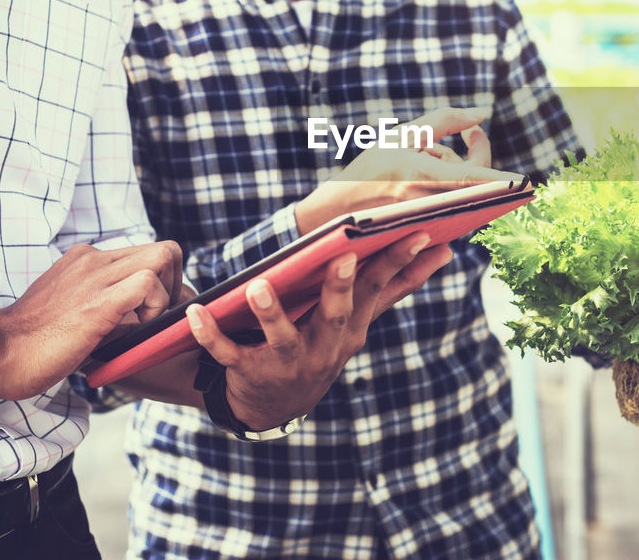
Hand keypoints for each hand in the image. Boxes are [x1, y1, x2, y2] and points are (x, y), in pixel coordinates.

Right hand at [0, 241, 182, 399]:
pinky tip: (136, 330)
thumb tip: (141, 317)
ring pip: (163, 257)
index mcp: (85, 260)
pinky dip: (156, 307)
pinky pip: (149, 283)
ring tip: (145, 323)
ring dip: (167, 293)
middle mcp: (92, 260)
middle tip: (158, 316)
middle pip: (165, 249)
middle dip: (176, 283)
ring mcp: (95, 276)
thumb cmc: (33, 344)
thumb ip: (103, 305)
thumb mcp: (73, 312)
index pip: (145, 253)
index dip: (163, 282)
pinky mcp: (98, 300)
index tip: (153, 311)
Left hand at [184, 232, 452, 429]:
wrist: (275, 408)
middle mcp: (324, 346)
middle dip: (338, 287)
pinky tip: (195, 311)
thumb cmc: (323, 346)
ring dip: (269, 312)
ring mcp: (287, 362)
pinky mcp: (248, 373)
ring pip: (280, 338)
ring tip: (259, 286)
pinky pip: (227, 354)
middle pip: (334, 315)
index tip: (420, 231)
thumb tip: (443, 251)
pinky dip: (210, 334)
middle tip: (342, 255)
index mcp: (351, 327)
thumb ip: (397, 286)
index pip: (380, 289)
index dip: (400, 260)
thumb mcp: (361, 320)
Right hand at [294, 106, 506, 233]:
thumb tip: (481, 114)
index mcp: (422, 177)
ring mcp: (436, 218)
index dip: (502, 180)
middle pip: (477, 178)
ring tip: (430, 154)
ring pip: (469, 187)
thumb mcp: (401, 135)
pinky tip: (430, 172)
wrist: (342, 211)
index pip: (474, 178)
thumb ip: (443, 120)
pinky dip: (450, 183)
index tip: (526, 181)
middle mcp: (432, 202)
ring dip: (457, 166)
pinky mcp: (437, 226)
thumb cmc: (368, 170)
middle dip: (476, 151)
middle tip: (470, 131)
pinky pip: (459, 199)